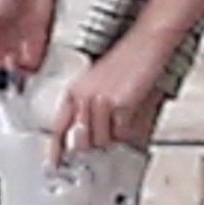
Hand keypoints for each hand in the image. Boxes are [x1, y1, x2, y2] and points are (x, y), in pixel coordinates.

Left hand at [49, 26, 171, 164]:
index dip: (57, 148)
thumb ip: (89, 108)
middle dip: (90, 148)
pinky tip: (130, 122)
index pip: (59, 127)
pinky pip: (120, 133)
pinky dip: (127, 132)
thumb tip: (89, 136)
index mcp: (75, 90)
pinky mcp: (119, 105)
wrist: (146, 42)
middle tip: (100, 151)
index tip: (56, 163)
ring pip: (100, 140)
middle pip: (80, 140)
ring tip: (119, 131)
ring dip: (111, 140)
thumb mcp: (99, 82)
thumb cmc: (128, 59)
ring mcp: (99, 101)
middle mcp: (83, 96)